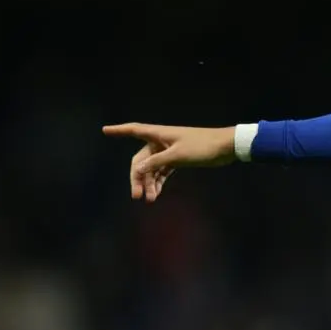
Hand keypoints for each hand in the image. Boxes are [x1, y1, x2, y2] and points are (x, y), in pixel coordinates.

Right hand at [102, 123, 236, 202]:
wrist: (226, 147)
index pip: (134, 130)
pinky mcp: (178, 159)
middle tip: (137, 196)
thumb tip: (136, 170)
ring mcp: (169, 151)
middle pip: (141, 159)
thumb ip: (155, 163)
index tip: (104, 130)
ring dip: (150, 182)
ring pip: (152, 168)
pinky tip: (156, 193)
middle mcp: (161, 141)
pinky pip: (163, 171)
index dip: (119, 130)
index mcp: (159, 134)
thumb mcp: (177, 156)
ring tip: (149, 199)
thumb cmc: (201, 146)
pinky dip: (159, 181)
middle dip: (138, 177)